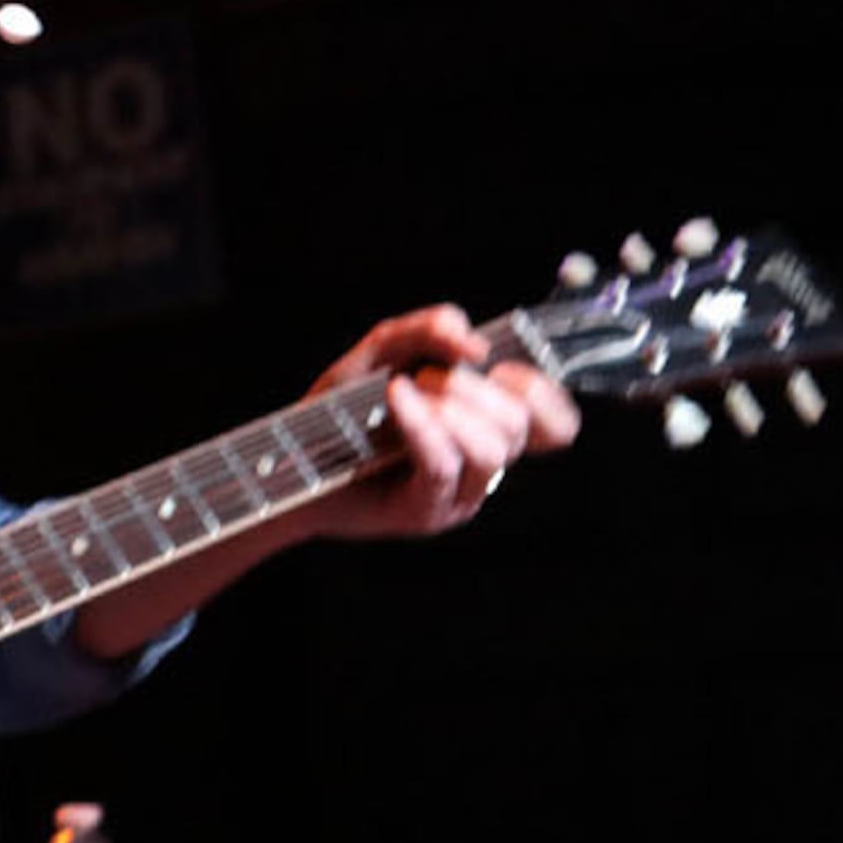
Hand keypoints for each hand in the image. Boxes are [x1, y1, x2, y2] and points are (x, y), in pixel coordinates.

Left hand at [306, 305, 578, 539]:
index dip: (544, 393)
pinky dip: (422, 424)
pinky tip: (395, 397)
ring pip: (491, 449)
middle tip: (426, 374)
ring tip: (403, 390)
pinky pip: (443, 465)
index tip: (502, 369)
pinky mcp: (425, 512)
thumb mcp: (383, 351)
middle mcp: (482, 467)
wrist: (287, 461)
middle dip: (474, 386)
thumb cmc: (340, 408)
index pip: (556, 425)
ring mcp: (457, 495)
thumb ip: (430, 330)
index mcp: (487, 429)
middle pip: (519, 425)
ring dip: (450, 406)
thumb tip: (475, 344)